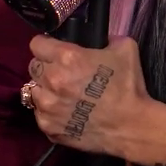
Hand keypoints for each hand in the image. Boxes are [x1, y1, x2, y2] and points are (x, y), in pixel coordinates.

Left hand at [23, 36, 156, 157]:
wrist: (132, 127)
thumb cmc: (128, 87)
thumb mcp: (125, 49)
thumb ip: (107, 38)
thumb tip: (101, 38)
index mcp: (66, 57)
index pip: (37, 44)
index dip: (46, 45)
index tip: (54, 51)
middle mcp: (51, 79)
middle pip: (33, 67)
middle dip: (46, 68)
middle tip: (63, 74)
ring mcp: (47, 106)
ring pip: (34, 91)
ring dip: (45, 90)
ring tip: (63, 95)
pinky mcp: (48, 127)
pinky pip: (39, 114)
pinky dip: (49, 112)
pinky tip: (65, 112)